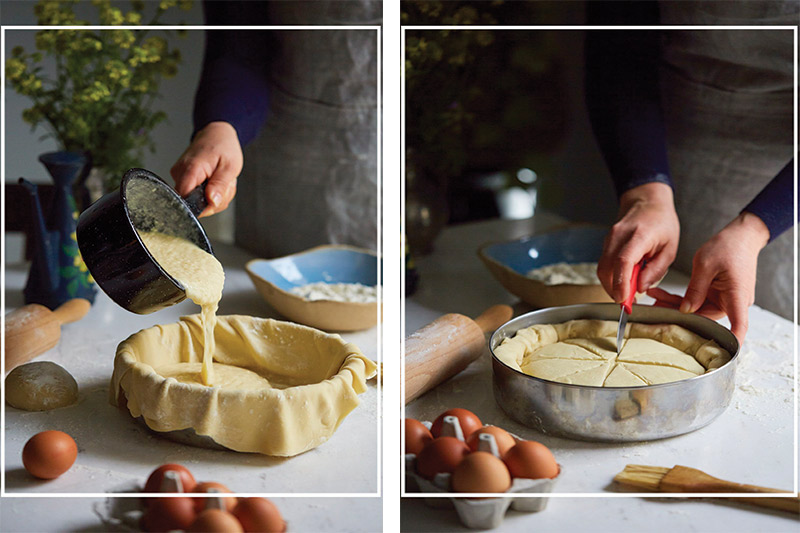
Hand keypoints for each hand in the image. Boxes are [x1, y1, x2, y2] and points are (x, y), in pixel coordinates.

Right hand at [170, 121, 242, 216]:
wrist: (216, 134)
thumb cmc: (224, 146)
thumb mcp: (229, 167)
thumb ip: (220, 186)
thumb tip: (211, 202)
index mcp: (191, 169)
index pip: (186, 200)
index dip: (202, 206)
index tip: (216, 197)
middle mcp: (180, 173)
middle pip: (193, 204)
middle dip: (213, 201)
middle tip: (224, 185)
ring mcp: (179, 176)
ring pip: (196, 202)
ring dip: (213, 196)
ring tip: (220, 180)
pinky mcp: (183, 179)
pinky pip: (196, 196)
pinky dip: (209, 193)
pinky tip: (214, 181)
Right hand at [598, 182, 679, 303]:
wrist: (647, 202)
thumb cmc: (661, 223)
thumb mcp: (669, 248)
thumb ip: (655, 270)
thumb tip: (641, 288)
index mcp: (639, 236)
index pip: (623, 262)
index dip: (620, 283)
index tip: (623, 300)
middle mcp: (618, 236)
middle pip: (607, 269)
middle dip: (614, 290)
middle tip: (627, 304)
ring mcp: (609, 239)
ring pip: (602, 269)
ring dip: (611, 285)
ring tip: (626, 294)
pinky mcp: (606, 243)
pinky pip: (604, 264)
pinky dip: (611, 277)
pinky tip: (623, 281)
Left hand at [646, 212, 769, 342]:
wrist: (740, 235)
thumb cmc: (728, 246)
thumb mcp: (705, 265)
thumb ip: (695, 289)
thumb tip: (685, 310)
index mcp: (736, 297)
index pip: (738, 326)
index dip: (731, 342)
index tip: (723, 355)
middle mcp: (733, 302)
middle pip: (706, 318)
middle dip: (680, 317)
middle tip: (655, 312)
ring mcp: (725, 299)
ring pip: (697, 310)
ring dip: (675, 306)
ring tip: (653, 300)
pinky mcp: (717, 294)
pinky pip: (697, 301)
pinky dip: (681, 299)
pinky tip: (661, 294)